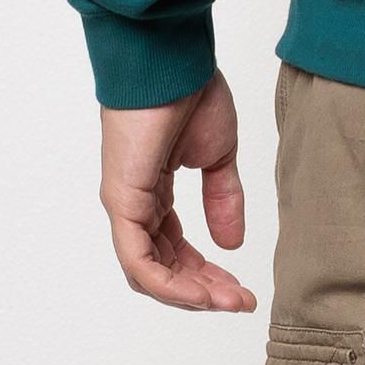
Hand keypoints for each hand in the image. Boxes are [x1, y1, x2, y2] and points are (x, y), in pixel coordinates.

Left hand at [99, 69, 256, 310]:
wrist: (173, 61)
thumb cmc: (191, 92)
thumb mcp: (217, 154)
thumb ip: (222, 198)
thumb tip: (231, 244)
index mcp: (154, 191)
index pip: (175, 249)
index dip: (208, 273)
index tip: (242, 289)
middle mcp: (135, 205)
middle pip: (163, 268)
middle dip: (203, 290)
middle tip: (239, 302)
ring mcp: (125, 206)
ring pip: (150, 272)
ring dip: (189, 293)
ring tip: (227, 302)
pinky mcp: (122, 203)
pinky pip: (139, 260)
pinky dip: (168, 283)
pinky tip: (200, 294)